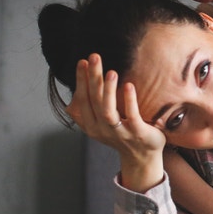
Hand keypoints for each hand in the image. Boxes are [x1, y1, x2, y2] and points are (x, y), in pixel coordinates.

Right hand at [66, 54, 164, 190]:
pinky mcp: (137, 134)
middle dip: (92, 78)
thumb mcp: (100, 126)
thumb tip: (70, 101)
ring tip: (111, 72)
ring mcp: (120, 133)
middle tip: (94, 57)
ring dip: (108, 91)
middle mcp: (102, 130)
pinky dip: (129, 101)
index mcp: (91, 125)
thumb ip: (86, 114)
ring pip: (108, 111)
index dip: (81, 81)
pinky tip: (128, 86)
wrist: (142, 157)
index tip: (83, 61)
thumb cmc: (121, 135)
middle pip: (93, 101)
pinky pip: (132, 116)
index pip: (82, 100)